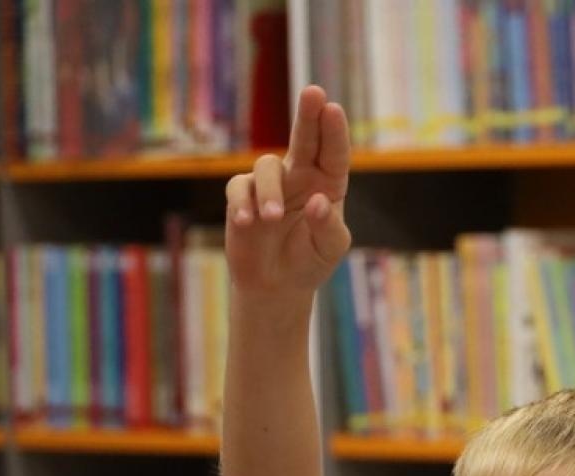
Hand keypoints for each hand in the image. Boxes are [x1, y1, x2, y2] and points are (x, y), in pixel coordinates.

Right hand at [225, 85, 351, 296]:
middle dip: (308, 115)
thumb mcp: (329, 248)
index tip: (333, 108)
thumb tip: (318, 201)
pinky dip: (243, 203)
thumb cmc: (310, 261)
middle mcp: (300, 175)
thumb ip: (328, 226)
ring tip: (272, 218)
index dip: (334, 131)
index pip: (334, 153)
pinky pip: (239, 188)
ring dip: (269, 191)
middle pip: (305, 138)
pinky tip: (248, 222)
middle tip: (313, 93)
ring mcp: (270, 183)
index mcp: (328, 183)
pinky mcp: (242, 195)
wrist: (276, 284)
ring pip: (267, 166)